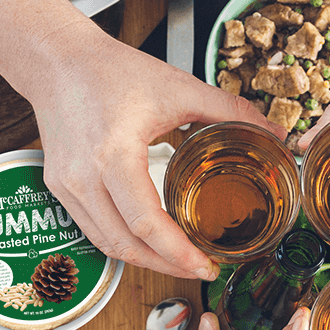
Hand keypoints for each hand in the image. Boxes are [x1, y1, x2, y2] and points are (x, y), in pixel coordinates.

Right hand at [31, 34, 275, 280]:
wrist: (57, 60)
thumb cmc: (110, 70)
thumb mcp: (178, 87)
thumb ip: (228, 110)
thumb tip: (273, 131)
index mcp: (113, 154)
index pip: (146, 223)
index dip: (178, 253)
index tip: (206, 265)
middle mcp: (83, 178)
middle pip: (126, 245)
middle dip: (167, 266)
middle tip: (201, 269)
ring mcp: (66, 187)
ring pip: (107, 245)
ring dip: (145, 260)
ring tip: (179, 261)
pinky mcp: (59, 188)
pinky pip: (93, 230)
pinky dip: (123, 243)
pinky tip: (149, 242)